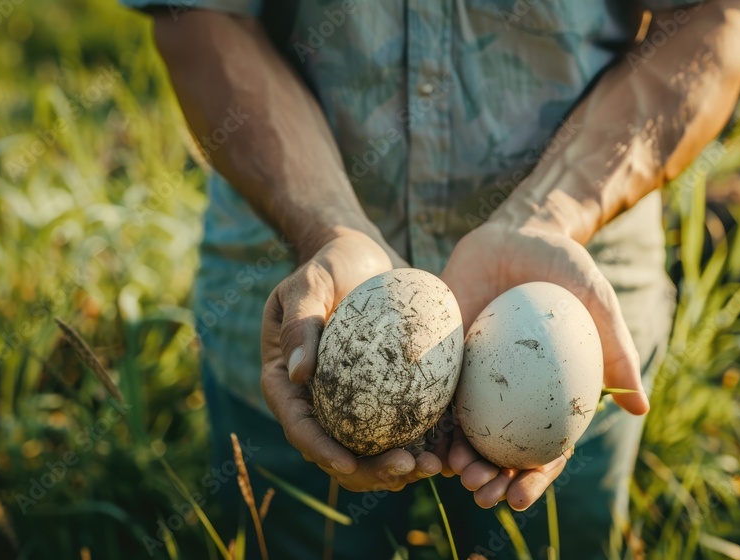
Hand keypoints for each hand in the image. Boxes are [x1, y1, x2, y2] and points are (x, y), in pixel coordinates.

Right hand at [261, 228, 441, 491]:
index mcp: (289, 384)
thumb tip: (299, 374)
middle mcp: (319, 402)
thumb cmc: (328, 265)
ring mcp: (354, 404)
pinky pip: (404, 429)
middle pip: (339, 452)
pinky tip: (451, 451)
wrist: (362, 257)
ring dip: (401, 468)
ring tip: (433, 466)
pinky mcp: (388, 396)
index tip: (348, 463)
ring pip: (372, 451)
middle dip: (370, 471)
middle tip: (406, 468)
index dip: (322, 451)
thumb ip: (300, 324)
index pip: (300, 427)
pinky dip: (425, 444)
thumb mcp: (308, 284)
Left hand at [436, 220, 647, 509]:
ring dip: (453, 457)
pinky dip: (425, 414)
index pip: (543, 450)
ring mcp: (473, 377)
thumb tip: (642, 408)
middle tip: (478, 490)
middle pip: (498, 451)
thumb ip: (616, 349)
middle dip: (487, 481)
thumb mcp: (595, 301)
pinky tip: (416, 432)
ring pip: (461, 428)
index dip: (532, 480)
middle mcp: (510, 393)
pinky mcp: (442, 355)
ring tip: (445, 470)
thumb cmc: (563, 267)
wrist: (517, 231)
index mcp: (549, 395)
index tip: (519, 497)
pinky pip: (431, 389)